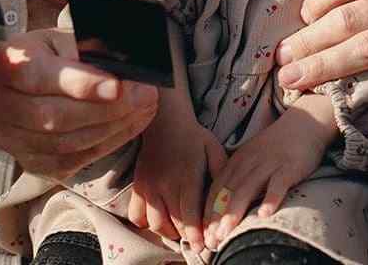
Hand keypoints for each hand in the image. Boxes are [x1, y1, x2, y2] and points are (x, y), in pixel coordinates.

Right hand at [0, 28, 158, 182]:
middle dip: (105, 109)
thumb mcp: (67, 38)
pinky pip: (70, 161)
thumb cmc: (56, 52)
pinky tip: (128, 125)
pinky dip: (106, 144)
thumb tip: (122, 72)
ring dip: (111, 128)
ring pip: (64, 142)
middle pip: (51, 116)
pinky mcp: (28, 161)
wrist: (37, 78)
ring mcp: (8, 137)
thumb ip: (87, 51)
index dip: (79, 84)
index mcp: (2, 61)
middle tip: (144, 95)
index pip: (37, 75)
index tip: (118, 86)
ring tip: (143, 108)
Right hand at [128, 115, 225, 252]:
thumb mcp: (214, 150)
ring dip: (170, 232)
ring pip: (156, 223)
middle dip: (187, 235)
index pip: (190, 213)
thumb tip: (230, 197)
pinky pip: (137, 216)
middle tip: (197, 240)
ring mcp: (149, 187)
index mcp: (187, 176)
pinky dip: (147, 224)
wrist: (165, 122)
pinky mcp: (138, 187)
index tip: (204, 247)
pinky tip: (160, 220)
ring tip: (181, 230)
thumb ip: (222, 174)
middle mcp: (165, 184)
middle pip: (175, 222)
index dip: (196, 233)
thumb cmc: (194, 137)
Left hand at [202, 106, 332, 249]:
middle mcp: (249, 163)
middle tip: (211, 239)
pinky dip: (271, 199)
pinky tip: (265, 214)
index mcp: (237, 161)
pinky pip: (278, 184)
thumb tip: (222, 208)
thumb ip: (238, 178)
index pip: (217, 188)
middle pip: (229, 192)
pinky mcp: (288, 167)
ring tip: (227, 231)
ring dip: (236, 211)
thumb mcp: (250, 158)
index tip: (203, 232)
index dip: (208, 211)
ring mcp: (269, 164)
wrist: (303, 125)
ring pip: (248, 189)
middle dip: (217, 217)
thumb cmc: (275, 147)